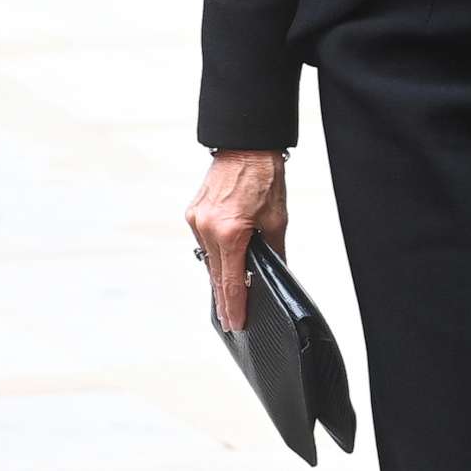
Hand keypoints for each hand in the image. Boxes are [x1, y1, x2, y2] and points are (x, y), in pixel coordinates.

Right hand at [186, 149, 287, 331]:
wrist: (246, 146)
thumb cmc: (264, 177)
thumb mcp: (277, 219)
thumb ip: (273, 250)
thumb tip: (274, 271)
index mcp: (230, 232)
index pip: (231, 280)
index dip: (235, 305)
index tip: (235, 323)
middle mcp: (207, 228)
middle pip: (216, 274)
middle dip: (225, 299)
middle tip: (230, 322)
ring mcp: (196, 221)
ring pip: (208, 260)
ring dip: (218, 277)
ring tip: (228, 300)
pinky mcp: (192, 213)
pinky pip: (203, 243)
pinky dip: (214, 255)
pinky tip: (222, 266)